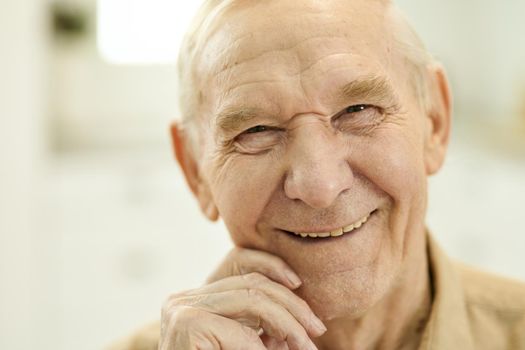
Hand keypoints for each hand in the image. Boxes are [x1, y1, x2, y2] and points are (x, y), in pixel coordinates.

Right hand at [159, 248, 325, 349]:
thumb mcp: (241, 347)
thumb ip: (261, 332)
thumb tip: (300, 321)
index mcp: (196, 300)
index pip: (247, 279)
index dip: (285, 292)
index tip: (311, 319)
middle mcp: (184, 298)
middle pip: (252, 285)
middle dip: (293, 307)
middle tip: (317, 331)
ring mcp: (182, 309)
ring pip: (252, 299)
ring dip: (288, 325)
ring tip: (305, 346)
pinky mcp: (188, 324)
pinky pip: (243, 332)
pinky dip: (263, 349)